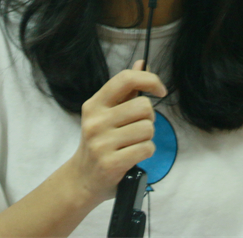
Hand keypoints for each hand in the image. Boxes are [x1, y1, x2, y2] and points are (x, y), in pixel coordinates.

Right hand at [65, 60, 167, 204]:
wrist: (82, 179)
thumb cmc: (99, 142)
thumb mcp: (106, 114)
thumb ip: (125, 90)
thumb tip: (141, 63)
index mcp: (94, 104)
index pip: (126, 79)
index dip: (150, 79)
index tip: (160, 90)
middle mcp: (95, 121)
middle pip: (144, 106)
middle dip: (149, 118)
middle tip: (138, 128)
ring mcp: (101, 143)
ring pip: (148, 129)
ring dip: (148, 137)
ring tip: (132, 144)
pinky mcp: (111, 163)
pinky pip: (146, 148)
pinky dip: (146, 152)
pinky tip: (133, 156)